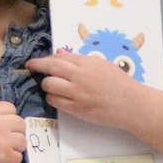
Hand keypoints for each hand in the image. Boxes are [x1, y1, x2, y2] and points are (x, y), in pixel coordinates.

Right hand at [0, 101, 25, 162]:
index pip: (11, 108)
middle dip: (15, 132)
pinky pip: (19, 157)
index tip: (2, 126)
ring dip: (15, 147)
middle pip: (21, 123)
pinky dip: (11, 161)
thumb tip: (7, 116)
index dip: (8, 118)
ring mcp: (2, 140)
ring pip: (23, 141)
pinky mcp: (6, 157)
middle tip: (4, 140)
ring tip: (2, 152)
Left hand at [26, 49, 140, 128]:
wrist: (132, 104)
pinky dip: (53, 97)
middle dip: (37, 66)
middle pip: (51, 68)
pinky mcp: (77, 109)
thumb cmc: (119, 83)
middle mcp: (80, 77)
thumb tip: (59, 53)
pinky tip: (57, 96)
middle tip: (31, 66)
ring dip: (46, 84)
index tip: (37, 60)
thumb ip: (79, 59)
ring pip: (49, 85)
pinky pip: (55, 101)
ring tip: (51, 85)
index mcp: (88, 63)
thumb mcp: (102, 64)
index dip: (46, 58)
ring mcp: (78, 94)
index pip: (60, 57)